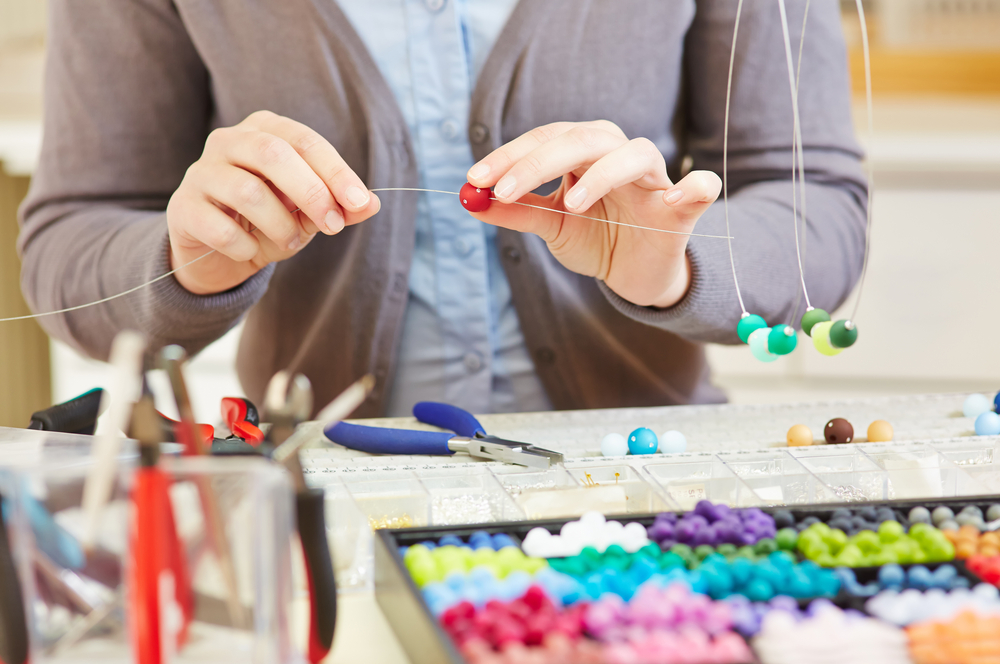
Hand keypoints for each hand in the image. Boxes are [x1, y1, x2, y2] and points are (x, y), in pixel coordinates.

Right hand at [166, 111, 380, 294]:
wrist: (218, 255)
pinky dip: (245, 246)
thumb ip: (341, 207)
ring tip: (290, 241)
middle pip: (273, 154)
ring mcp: (200, 172)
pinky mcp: (182, 207)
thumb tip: (372, 204)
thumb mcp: (310, 214)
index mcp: (265, 131)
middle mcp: (228, 141)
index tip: (360, 202)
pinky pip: (220, 227)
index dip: (336, 172)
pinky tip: (250, 251)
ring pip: (247, 191)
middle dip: (311, 192)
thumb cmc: (269, 223)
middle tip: (333, 226)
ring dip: (280, 225)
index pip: (305, 141)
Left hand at [465, 121, 720, 308]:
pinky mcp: (683, 210)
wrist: (634, 276)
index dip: (509, 155)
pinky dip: (695, 188)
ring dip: (601, 175)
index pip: (546, 139)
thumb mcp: (550, 227)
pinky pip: (699, 190)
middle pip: (583, 139)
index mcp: (584, 154)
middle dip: (539, 161)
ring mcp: (654, 181)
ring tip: (572, 205)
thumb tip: (471, 202)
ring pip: (634, 154)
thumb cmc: (595, 240)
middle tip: (505, 188)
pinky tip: (682, 195)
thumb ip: (516, 211)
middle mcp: (618, 156)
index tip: (475, 178)